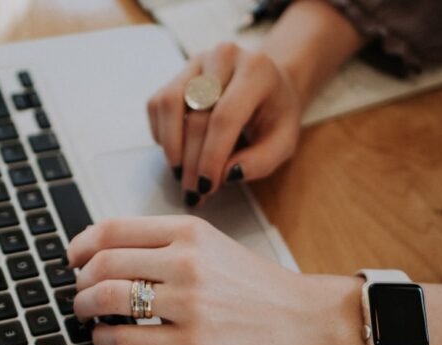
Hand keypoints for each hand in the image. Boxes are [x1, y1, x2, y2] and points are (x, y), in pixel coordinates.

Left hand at [67, 216, 368, 344]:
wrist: (304, 319)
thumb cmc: (257, 285)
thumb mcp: (212, 245)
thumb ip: (165, 244)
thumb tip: (110, 253)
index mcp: (188, 232)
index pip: (113, 228)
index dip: (82, 244)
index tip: (72, 257)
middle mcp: (186, 261)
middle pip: (104, 263)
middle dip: (80, 281)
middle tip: (78, 291)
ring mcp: (189, 303)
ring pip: (109, 298)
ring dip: (85, 307)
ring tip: (86, 314)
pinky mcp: (194, 343)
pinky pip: (128, 339)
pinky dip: (104, 340)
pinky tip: (104, 340)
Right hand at [147, 43, 301, 205]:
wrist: (268, 84)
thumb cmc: (275, 115)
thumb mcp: (283, 142)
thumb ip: (261, 161)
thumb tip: (226, 174)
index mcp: (256, 71)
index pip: (225, 116)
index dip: (211, 155)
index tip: (206, 186)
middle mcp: (224, 57)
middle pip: (196, 114)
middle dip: (192, 160)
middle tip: (194, 190)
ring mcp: (197, 62)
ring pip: (169, 104)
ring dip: (171, 146)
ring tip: (181, 173)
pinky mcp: (178, 73)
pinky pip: (157, 104)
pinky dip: (162, 134)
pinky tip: (178, 151)